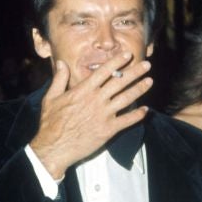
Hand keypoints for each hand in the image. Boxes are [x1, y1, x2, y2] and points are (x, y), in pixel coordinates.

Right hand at [30, 52, 152, 178]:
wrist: (55, 147)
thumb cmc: (51, 123)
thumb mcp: (51, 98)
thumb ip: (59, 79)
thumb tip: (61, 63)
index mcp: (83, 90)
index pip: (104, 72)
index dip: (117, 62)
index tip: (127, 55)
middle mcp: (96, 100)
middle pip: (119, 82)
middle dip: (135, 72)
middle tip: (147, 65)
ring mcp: (104, 115)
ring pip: (126, 99)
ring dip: (139, 89)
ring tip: (150, 81)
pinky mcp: (108, 130)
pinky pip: (127, 121)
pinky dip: (137, 115)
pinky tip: (145, 110)